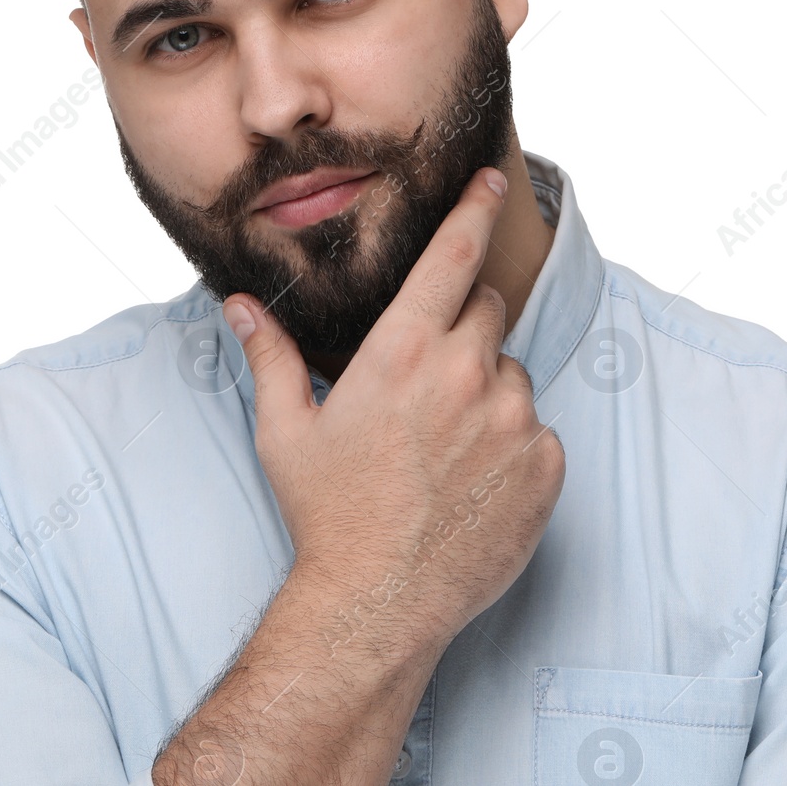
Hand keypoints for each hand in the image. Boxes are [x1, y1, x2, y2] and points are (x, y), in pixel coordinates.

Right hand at [222, 166, 565, 655]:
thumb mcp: (286, 431)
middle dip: (463, 330)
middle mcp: (467, 374)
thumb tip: (240, 305)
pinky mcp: (546, 466)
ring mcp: (514, 421)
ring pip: (513, 375)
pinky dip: (514, 446)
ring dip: (487, 393)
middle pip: (488, 312)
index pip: (454, 256)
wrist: (378, 603)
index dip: (474, 211)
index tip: (489, 183)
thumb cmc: (327, 513)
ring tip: (443, 449)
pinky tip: (471, 482)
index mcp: (405, 352)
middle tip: (427, 383)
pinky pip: (540, 432)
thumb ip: (270, 356)